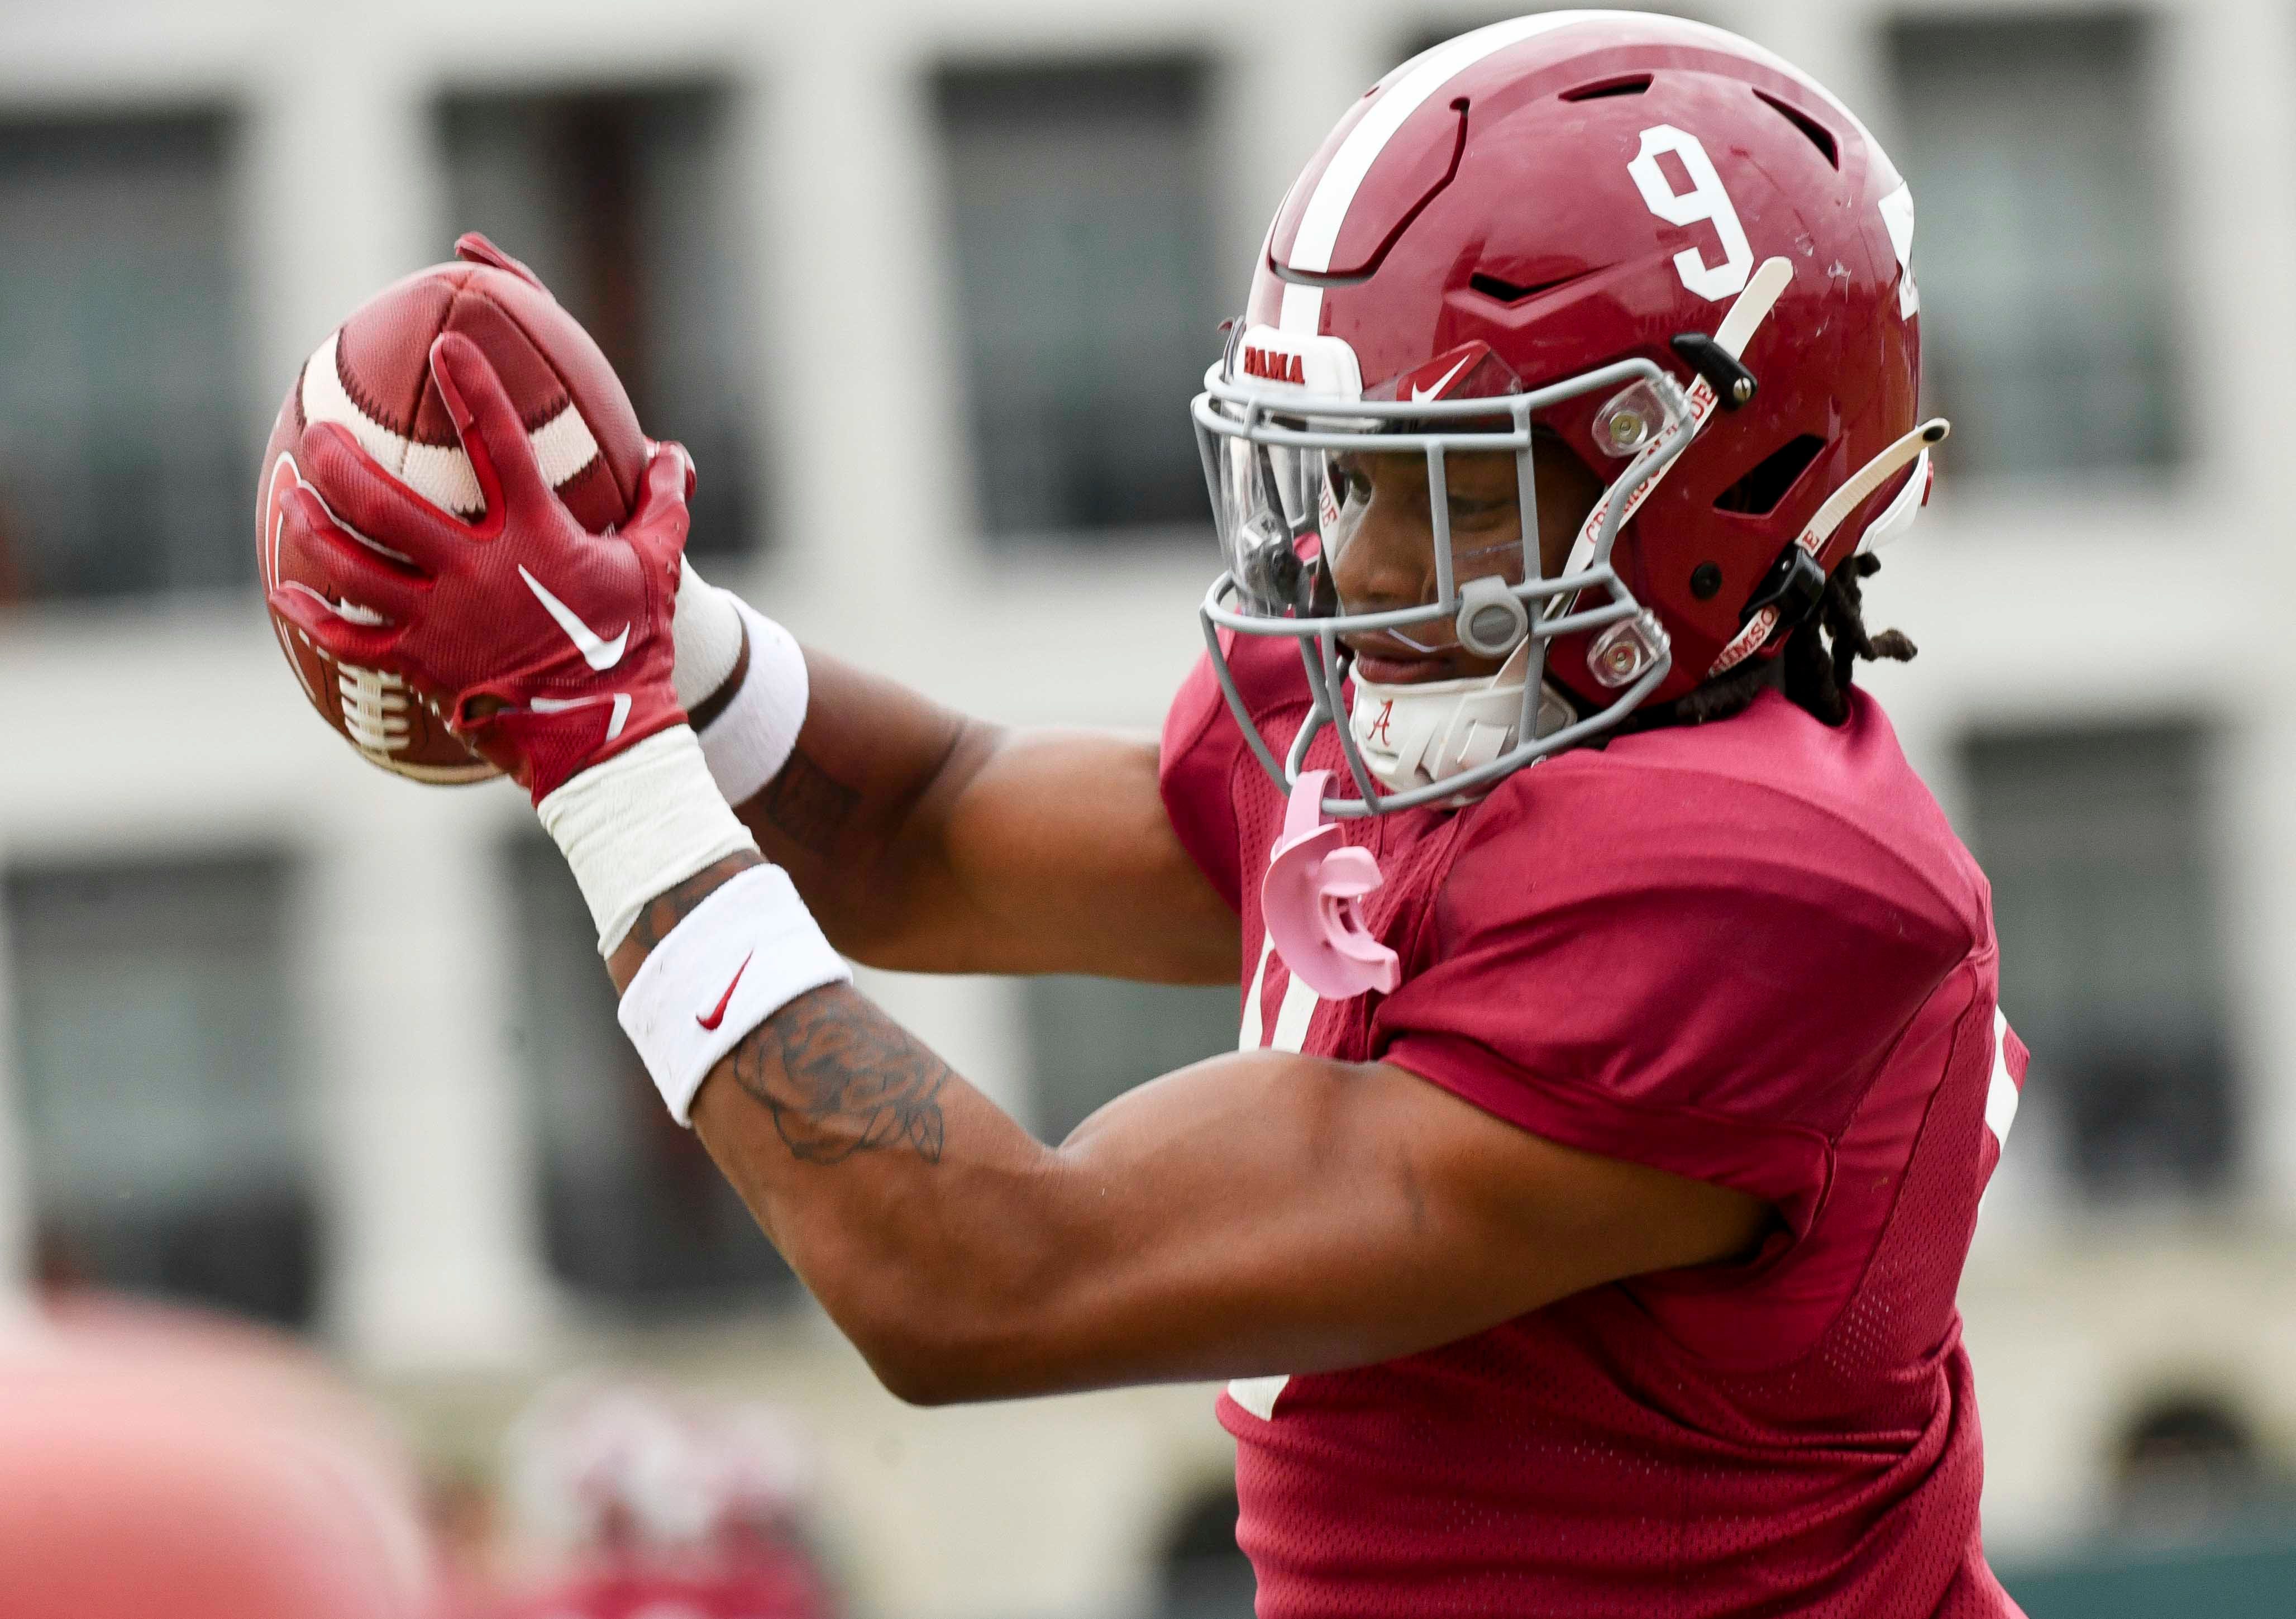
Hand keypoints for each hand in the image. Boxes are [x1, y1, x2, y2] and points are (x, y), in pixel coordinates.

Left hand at [267, 331, 691, 801]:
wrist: (602, 735)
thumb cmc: (631, 647)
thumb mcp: (656, 570)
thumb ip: (663, 506)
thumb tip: (675, 454)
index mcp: (536, 539)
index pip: (500, 446)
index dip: (475, 391)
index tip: (448, 347)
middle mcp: (478, 573)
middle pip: (386, 505)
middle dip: (339, 463)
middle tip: (317, 433)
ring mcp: (443, 620)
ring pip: (355, 565)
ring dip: (315, 527)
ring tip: (293, 495)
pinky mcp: (423, 664)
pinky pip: (350, 638)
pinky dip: (313, 614)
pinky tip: (285, 591)